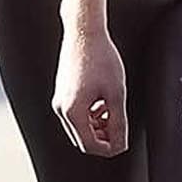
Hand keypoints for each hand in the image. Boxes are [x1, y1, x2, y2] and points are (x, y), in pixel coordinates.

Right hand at [53, 24, 129, 156]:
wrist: (84, 33)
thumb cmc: (101, 58)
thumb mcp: (116, 93)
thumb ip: (118, 122)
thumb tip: (120, 144)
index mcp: (72, 112)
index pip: (89, 146)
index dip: (109, 148)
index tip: (123, 142)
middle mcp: (61, 109)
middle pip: (82, 140)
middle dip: (103, 138)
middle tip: (119, 126)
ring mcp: (59, 101)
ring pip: (79, 128)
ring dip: (97, 127)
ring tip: (112, 111)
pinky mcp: (61, 93)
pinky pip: (75, 115)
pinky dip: (90, 115)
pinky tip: (102, 103)